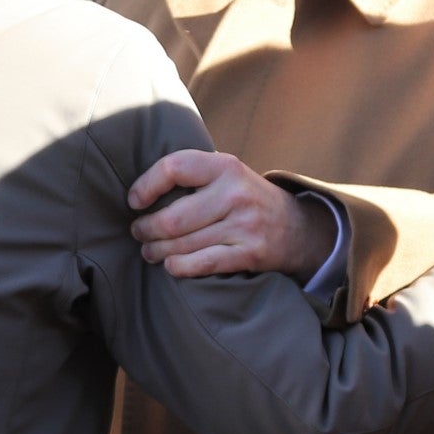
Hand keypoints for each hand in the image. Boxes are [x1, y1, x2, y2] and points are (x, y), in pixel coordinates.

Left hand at [127, 150, 334, 278]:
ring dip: (157, 251)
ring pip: (183, 244)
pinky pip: (202, 264)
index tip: (134, 201)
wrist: (299, 228)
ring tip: (149, 251)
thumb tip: (141, 187)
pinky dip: (179, 267)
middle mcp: (234, 193)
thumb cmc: (247, 199)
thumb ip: (194, 174)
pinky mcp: (250, 253)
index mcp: (225, 166)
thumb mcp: (228, 173)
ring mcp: (244, 225)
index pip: (174, 167)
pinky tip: (170, 265)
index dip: (146, 185)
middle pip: (172, 218)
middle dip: (146, 229)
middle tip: (138, 233)